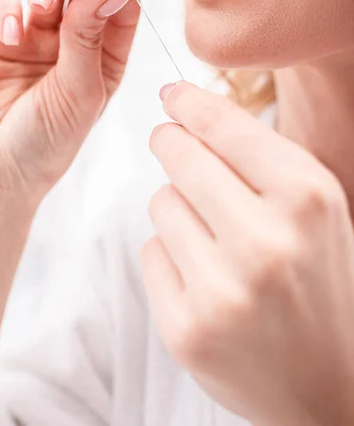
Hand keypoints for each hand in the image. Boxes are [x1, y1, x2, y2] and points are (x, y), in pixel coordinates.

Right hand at [0, 0, 139, 199]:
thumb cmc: (46, 141)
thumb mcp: (79, 93)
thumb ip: (90, 39)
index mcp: (106, 58)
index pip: (121, 6)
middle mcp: (74, 43)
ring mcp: (36, 37)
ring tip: (41, 9)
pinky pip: (4, 1)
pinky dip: (7, 9)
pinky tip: (11, 36)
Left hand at [142, 81, 353, 425]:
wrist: (326, 381)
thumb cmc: (317, 277)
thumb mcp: (313, 206)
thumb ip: (258, 156)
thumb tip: (185, 111)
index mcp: (307, 199)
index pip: (226, 127)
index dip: (191, 103)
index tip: (172, 95)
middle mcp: (266, 243)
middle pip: (179, 156)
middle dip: (170, 141)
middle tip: (169, 141)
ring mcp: (223, 291)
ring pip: (160, 202)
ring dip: (177, 208)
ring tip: (213, 236)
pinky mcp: (187, 330)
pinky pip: (150, 252)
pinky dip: (169, 255)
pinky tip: (204, 278)